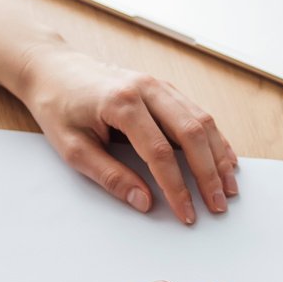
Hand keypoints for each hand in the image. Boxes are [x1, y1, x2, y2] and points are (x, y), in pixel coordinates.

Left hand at [14, 43, 237, 222]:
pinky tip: (225, 158)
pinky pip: (197, 112)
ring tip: (228, 186)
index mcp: (121, 103)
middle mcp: (147, 89)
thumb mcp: (72, 148)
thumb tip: (144, 202)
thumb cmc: (58, 106)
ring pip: (202, 120)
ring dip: (219, 155)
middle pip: (191, 133)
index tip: (187, 213)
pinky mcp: (164, 88)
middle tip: (218, 204)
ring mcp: (159, 85)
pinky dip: (215, 138)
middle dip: (209, 173)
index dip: (176, 187)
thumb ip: (110, 176)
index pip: (159, 152)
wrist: (54, 69)